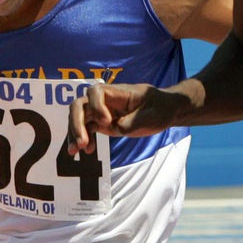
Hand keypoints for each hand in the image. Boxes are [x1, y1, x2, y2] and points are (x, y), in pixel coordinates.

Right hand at [67, 83, 189, 153]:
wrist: (166, 111)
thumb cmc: (161, 108)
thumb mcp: (151, 115)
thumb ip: (131, 122)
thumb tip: (113, 128)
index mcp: (119, 92)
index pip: (96, 91)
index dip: (96, 105)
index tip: (106, 121)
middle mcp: (106, 100)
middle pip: (80, 105)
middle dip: (77, 123)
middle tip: (82, 142)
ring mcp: (102, 111)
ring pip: (80, 118)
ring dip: (75, 134)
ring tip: (75, 151)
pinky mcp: (103, 123)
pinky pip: (87, 129)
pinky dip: (84, 139)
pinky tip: (86, 151)